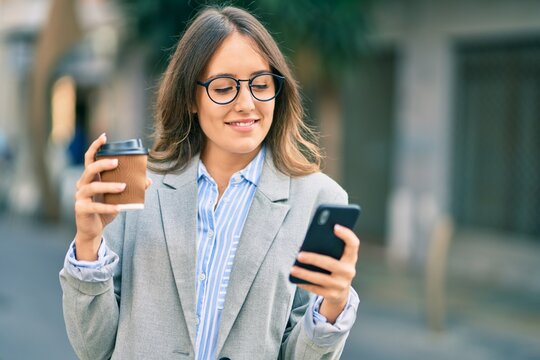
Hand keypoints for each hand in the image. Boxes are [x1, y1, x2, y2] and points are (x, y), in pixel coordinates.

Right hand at [74, 133, 151, 260]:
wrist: (94, 229)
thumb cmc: (105, 209)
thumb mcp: (119, 197)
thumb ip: (131, 188)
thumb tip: (147, 180)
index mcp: (90, 178)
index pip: (90, 158)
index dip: (95, 147)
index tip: (104, 137)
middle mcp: (82, 184)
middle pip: (89, 169)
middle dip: (103, 164)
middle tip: (117, 162)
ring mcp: (80, 197)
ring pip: (92, 187)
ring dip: (109, 186)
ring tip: (123, 187)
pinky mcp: (81, 209)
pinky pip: (95, 207)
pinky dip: (108, 207)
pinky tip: (119, 208)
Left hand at [289, 224, 359, 323]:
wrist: (340, 292)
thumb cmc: (334, 267)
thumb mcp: (336, 257)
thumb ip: (329, 247)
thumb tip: (309, 241)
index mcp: (351, 258)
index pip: (353, 244)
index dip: (346, 235)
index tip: (335, 226)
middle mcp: (349, 271)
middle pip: (331, 263)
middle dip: (314, 259)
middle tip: (299, 255)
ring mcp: (341, 285)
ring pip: (321, 279)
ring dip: (305, 273)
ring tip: (293, 269)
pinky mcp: (333, 295)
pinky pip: (316, 289)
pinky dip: (304, 283)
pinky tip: (295, 278)